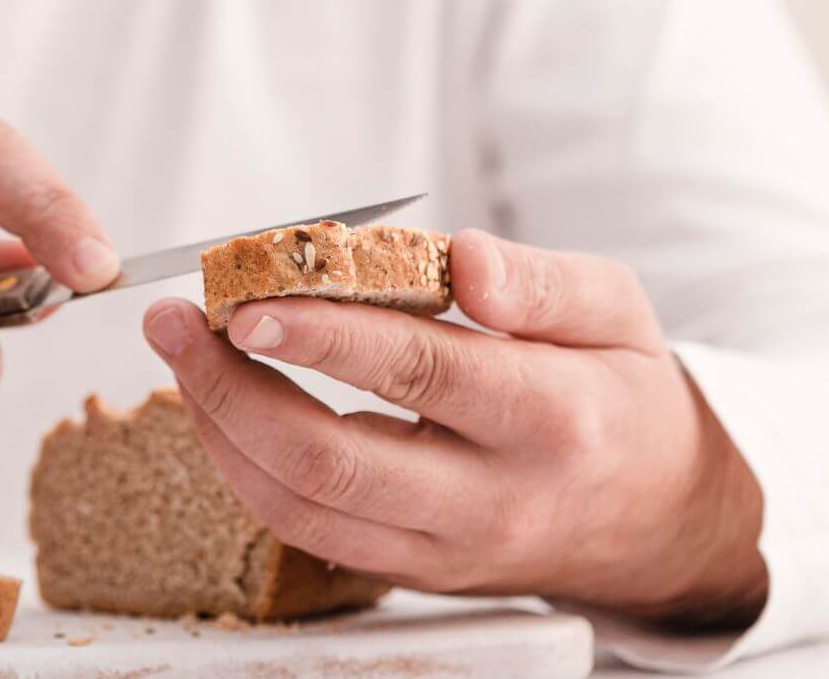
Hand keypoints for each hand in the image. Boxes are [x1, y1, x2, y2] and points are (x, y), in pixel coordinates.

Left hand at [142, 229, 766, 627]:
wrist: (654, 521)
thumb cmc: (623, 396)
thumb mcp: (616, 312)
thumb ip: (542, 282)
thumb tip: (464, 256)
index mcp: (552, 417)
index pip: (417, 371)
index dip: (322, 336)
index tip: (246, 300)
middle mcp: (492, 498)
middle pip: (331, 459)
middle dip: (231, 387)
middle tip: (173, 322)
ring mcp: (444, 549)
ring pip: (301, 506)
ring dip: (220, 429)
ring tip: (181, 355)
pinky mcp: (410, 572)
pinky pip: (304, 531)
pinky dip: (244, 470)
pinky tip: (219, 409)